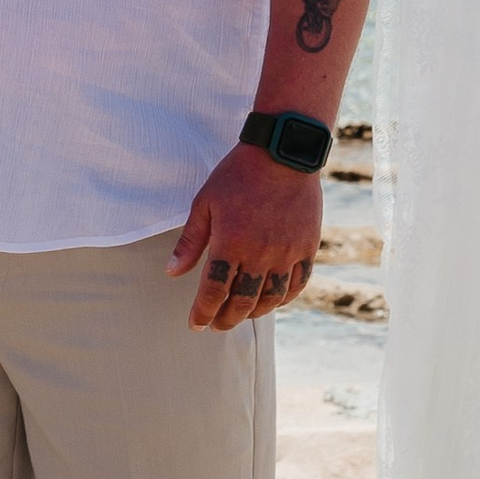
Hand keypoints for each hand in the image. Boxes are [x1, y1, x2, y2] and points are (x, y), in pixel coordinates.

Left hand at [170, 148, 321, 331]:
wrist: (283, 153)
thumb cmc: (238, 175)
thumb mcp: (204, 203)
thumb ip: (190, 242)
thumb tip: (172, 273)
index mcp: (230, 243)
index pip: (214, 291)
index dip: (203, 312)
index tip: (195, 323)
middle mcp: (260, 254)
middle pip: (242, 301)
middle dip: (226, 318)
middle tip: (216, 325)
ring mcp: (286, 253)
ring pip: (271, 298)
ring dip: (255, 313)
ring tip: (242, 315)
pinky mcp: (307, 247)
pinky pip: (298, 283)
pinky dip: (284, 298)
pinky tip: (273, 301)